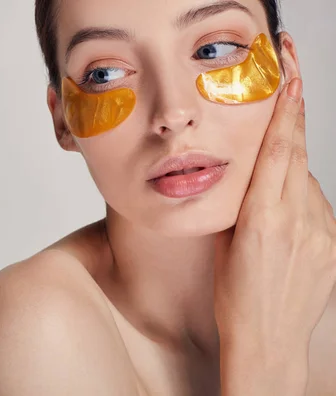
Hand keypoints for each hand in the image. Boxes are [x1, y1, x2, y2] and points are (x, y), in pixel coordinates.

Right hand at [213, 77, 335, 356]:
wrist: (269, 340)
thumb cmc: (237, 297)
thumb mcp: (222, 245)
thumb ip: (239, 207)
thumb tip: (249, 178)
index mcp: (263, 219)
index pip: (278, 153)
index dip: (285, 113)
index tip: (290, 80)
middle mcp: (298, 221)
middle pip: (298, 155)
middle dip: (294, 119)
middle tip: (292, 84)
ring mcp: (323, 233)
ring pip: (308, 182)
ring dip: (292, 173)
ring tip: (270, 196)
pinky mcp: (335, 245)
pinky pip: (320, 207)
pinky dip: (303, 201)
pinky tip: (286, 219)